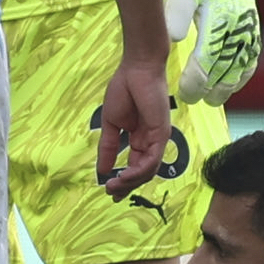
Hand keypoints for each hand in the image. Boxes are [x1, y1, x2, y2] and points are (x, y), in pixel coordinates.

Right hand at [93, 53, 171, 199]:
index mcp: (140, 139)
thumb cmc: (124, 90)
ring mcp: (158, 139)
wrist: (136, 69)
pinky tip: (124, 176)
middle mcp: (151, 142)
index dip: (123, 181)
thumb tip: (101, 169)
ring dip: (130, 181)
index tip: (109, 190)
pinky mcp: (161, 134)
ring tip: (114, 185)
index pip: (135, 166)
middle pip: (142, 173)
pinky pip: (152, 160)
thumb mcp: (111, 124)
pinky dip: (138, 171)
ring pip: (148, 171)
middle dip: (126, 186)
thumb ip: (109, 147)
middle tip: (111, 193)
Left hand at [163, 0, 259, 104]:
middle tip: (192, 99)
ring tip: (211, 98)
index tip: (182, 91)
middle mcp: (237, 29)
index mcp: (218, 21)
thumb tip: (173, 40)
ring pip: (240, 70)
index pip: (206, 64)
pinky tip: (233, 83)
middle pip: (224, 73)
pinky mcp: (253, 27)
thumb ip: (177, 14)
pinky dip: (242, 75)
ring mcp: (248, 30)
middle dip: (208, 90)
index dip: (194, 83)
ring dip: (226, 87)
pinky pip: (251, 59)